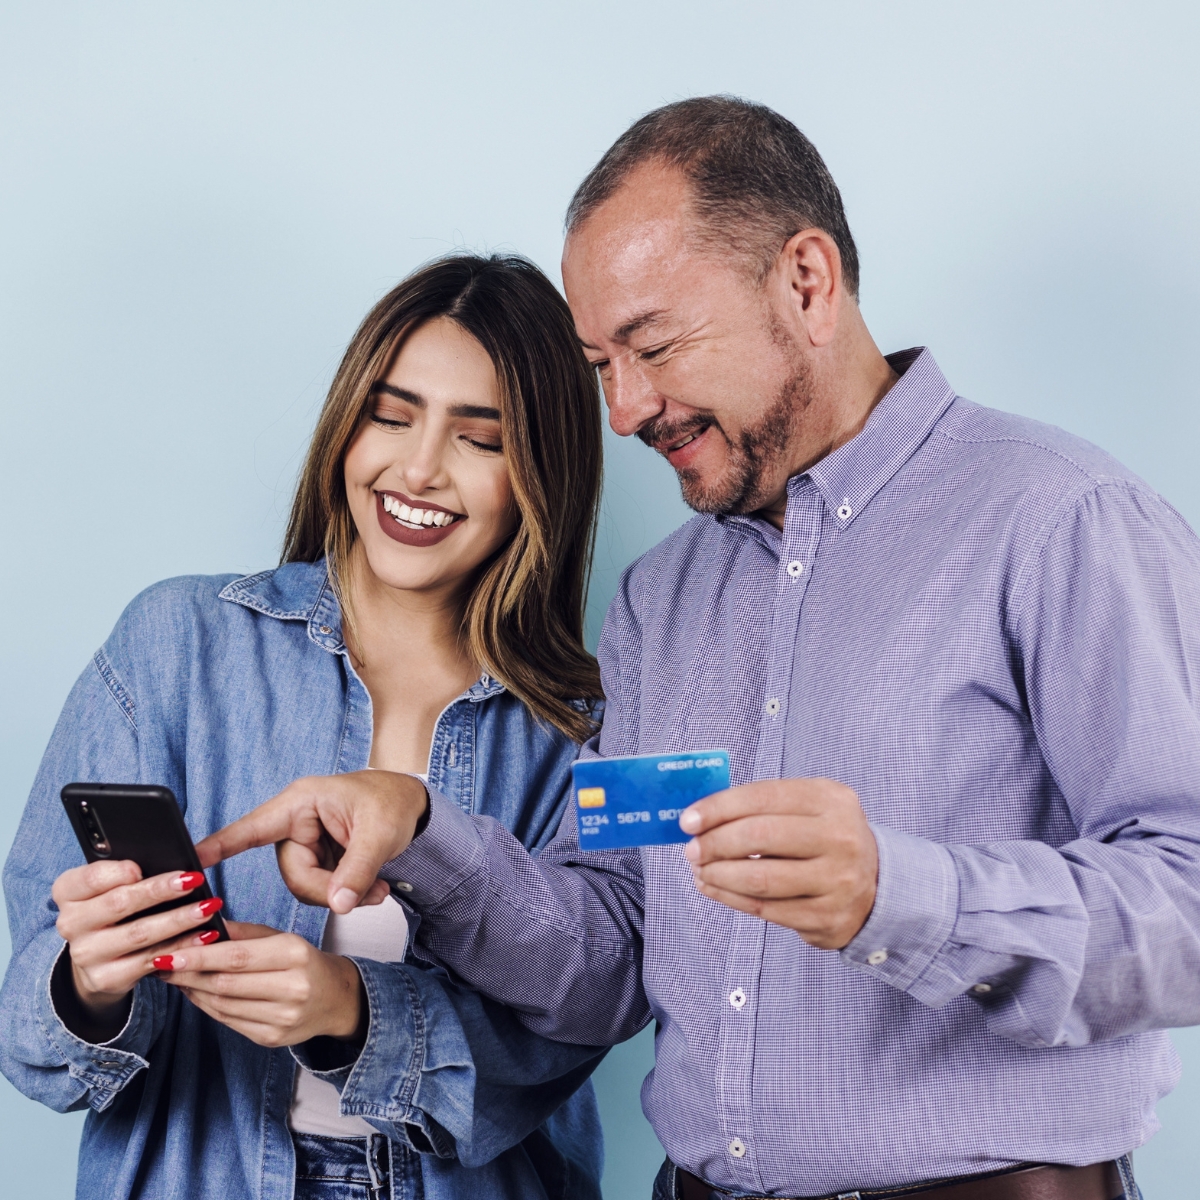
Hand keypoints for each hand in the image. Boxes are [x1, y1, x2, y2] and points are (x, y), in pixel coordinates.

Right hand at [51, 860, 224, 1038]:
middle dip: (160, 891)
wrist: (99, 957)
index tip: (141, 867)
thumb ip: (129, 872)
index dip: (116, 872)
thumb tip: (172, 863)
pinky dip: (182, 946)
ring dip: (179, 919)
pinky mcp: (106, 978)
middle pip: (119, 903)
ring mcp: (86, 954)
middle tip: (193, 880)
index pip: (90, 878)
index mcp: (68, 892)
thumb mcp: (111, 885)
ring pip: (139, 933)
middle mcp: (70, 923)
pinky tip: (205, 935)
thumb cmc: (114, 907)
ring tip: (208, 907)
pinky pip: (151, 960)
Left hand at [156, 920, 363, 1047]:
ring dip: (193, 990)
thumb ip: (243, 933)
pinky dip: (207, 1006)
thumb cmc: (304, 961)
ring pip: (223, 1005)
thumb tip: (201, 924)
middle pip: (226, 983)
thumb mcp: (281, 937)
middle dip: (188, 973)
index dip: (199, 956)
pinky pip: (229, 1021)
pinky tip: (196, 992)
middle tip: (160, 963)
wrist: (335, 999)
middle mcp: (291, 988)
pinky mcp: (272, 1038)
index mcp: (294, 954)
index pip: (237, 957)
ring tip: (175, 976)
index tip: (168, 952)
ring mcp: (282, 1018)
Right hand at [195, 771, 428, 913]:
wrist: (415, 807)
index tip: (191, 859)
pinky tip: (375, 888)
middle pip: (294, 875)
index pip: (252, 828)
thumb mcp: (381, 834)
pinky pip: (322, 888)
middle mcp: (297, 822)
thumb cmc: (395, 803)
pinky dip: (349, 894)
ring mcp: (306, 842)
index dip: (220, 845)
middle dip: (331, 890)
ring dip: (344, 895)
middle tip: (370, 892)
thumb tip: (338, 905)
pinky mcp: (318, 858)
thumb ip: (357, 871)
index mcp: (301, 803)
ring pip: (307, 887)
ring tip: (379, 889)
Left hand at [680, 778, 877, 948]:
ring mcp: (837, 881)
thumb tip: (701, 817)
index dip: (719, 808)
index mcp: (831, 799)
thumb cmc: (825, 838)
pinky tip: (713, 887)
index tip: (688, 820)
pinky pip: (765, 909)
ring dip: (718, 874)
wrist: (875, 885)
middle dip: (715, 843)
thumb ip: (762, 806)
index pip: (763, 798)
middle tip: (692, 849)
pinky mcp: (826, 917)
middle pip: (760, 837)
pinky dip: (729, 898)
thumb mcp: (808, 806)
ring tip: (699, 870)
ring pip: (759, 879)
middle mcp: (839, 838)